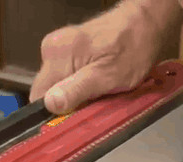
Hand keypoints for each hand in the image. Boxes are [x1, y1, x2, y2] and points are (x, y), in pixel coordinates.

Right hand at [30, 0, 179, 114]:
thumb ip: (77, 90)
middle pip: (47, 90)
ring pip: (56, 84)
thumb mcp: (108, 76)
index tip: (73, 118)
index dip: (53, 112)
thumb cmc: (132, 49)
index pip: (38, 96)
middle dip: (67, 102)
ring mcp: (57, 47)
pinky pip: (64, 75)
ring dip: (74, 93)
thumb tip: (50, 104)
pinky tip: (95, 80)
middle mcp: (50, 48)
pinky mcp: (66, 48)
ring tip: (98, 89)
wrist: (144, 22)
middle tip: (93, 101)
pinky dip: (78, 83)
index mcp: (56, 54)